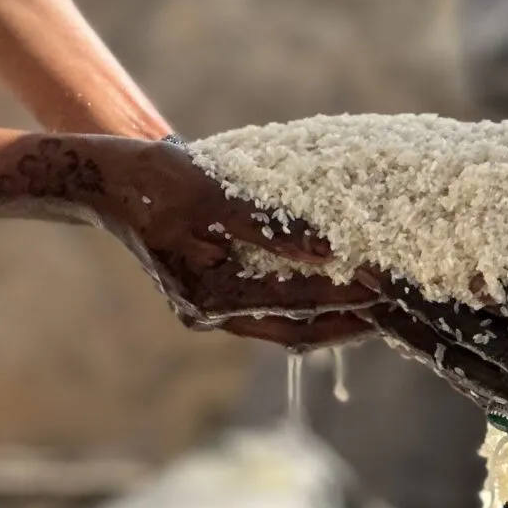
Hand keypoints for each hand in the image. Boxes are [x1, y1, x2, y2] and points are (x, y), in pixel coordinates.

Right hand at [63, 138, 378, 347]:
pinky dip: (306, 291)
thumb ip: (271, 225)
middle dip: (350, 319)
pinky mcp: (212, 288)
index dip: (349, 298)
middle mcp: (210, 314)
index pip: (298, 309)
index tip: (392, 286)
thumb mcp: (212, 192)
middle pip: (296, 328)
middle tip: (402, 306)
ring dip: (332, 310)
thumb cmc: (154, 179)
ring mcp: (209, 306)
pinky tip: (335, 276)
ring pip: (285, 319)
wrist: (106, 179)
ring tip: (380, 297)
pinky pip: (270, 300)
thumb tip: (330, 249)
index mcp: (209, 298)